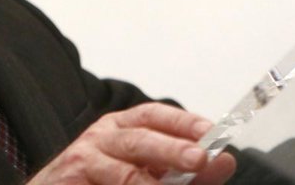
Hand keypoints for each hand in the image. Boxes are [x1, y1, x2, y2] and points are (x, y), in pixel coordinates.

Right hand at [28, 102, 236, 184]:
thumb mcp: (143, 172)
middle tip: (200, 159)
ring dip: (150, 184)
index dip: (183, 122)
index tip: (211, 133)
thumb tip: (225, 161)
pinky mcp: (69, 181)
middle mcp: (102, 137)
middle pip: (140, 139)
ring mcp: (83, 160)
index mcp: (122, 128)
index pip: (154, 115)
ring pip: (123, 173)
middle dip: (172, 149)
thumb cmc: (98, 181)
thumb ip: (184, 173)